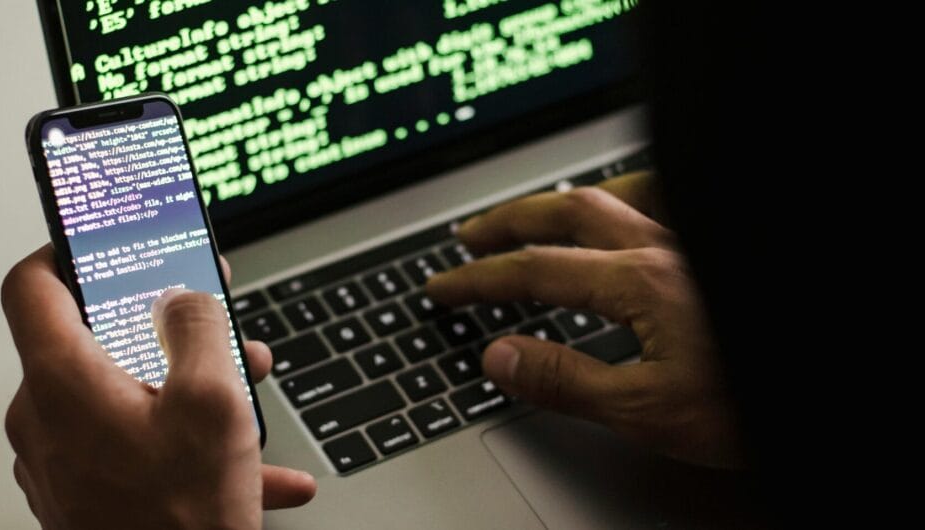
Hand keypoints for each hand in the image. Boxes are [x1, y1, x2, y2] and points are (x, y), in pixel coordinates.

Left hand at [2, 246, 315, 529]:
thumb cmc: (182, 516)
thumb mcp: (214, 400)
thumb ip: (198, 327)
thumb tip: (183, 296)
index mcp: (64, 383)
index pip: (31, 286)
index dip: (66, 250)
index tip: (100, 241)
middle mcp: (47, 419)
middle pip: (97, 341)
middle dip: (165, 327)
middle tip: (212, 319)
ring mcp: (62, 460)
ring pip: (125, 394)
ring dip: (186, 385)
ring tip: (247, 395)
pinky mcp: (84, 490)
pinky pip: (136, 443)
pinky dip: (186, 440)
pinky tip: (254, 464)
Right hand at [426, 172, 741, 467]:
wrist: (831, 395)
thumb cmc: (752, 403)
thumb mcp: (648, 411)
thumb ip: (567, 380)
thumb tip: (500, 357)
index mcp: (641, 283)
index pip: (537, 272)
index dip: (480, 279)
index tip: (444, 287)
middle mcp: (665, 248)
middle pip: (567, 213)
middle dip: (509, 223)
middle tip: (470, 238)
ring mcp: (692, 243)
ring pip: (614, 195)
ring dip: (561, 202)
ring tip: (533, 215)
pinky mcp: (710, 252)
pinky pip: (662, 200)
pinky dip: (626, 197)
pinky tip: (621, 211)